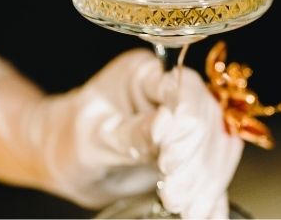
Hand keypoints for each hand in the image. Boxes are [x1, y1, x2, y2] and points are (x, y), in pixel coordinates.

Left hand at [0, 30, 242, 215]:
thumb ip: (138, 134)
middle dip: (197, 154)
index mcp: (147, 73)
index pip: (182, 89)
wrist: (64, 155)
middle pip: (206, 115)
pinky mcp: (188, 147)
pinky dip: (210, 185)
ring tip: (187, 201)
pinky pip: (210, 162)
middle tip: (177, 188)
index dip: (186, 122)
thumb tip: (174, 132)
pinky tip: (202, 206)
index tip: (171, 159)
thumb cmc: (71, 138)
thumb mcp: (94, 137)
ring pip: (216, 138)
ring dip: (207, 172)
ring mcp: (182, 119)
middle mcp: (169, 91)